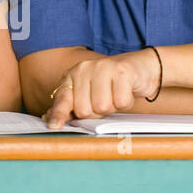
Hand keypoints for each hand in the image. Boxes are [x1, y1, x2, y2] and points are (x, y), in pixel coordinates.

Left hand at [42, 50, 160, 128]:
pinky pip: (121, 102)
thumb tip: (51, 121)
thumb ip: (71, 107)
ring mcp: (103, 67)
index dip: (59, 114)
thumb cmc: (112, 86)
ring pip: (102, 107)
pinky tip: (126, 91)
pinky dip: (126, 102)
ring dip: (113, 108)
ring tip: (116, 95)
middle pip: (84, 110)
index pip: (63, 99)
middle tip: (106, 100)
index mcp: (72, 76)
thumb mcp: (89, 94)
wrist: (140, 67)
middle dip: (97, 113)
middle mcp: (84, 69)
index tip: (54, 126)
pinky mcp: (122, 71)